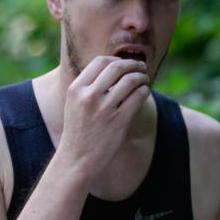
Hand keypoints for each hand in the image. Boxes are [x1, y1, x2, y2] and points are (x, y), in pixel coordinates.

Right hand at [59, 55, 149, 179]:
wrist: (77, 160)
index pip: (100, 61)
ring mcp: (104, 109)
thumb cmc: (78, 133)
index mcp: (76, 89)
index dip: (116, 59)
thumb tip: (111, 69)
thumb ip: (88, 87)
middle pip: (117, 67)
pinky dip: (145, 90)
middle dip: (133, 64)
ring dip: (142, 77)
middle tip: (141, 67)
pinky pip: (138, 96)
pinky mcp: (119, 121)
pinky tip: (145, 92)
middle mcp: (89, 96)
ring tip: (145, 79)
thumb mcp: (74, 105)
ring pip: (130, 80)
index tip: (124, 64)